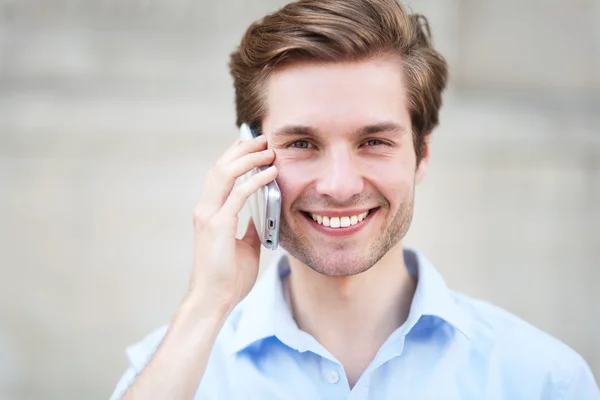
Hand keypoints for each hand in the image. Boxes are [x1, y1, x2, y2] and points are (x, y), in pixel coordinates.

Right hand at [189, 134, 276, 312]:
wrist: (214, 300)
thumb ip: (250, 226)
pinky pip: (238, 195)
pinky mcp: (217, 226)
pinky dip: (255, 180)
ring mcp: (208, 216)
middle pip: (220, 167)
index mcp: (210, 212)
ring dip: (247, 158)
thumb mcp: (245, 246)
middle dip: (241, 149)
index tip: (252, 144)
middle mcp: (205, 209)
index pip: (220, 175)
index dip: (235, 156)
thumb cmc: (228, 277)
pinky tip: (270, 172)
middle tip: (262, 138)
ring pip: (225, 174)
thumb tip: (263, 213)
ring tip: (267, 148)